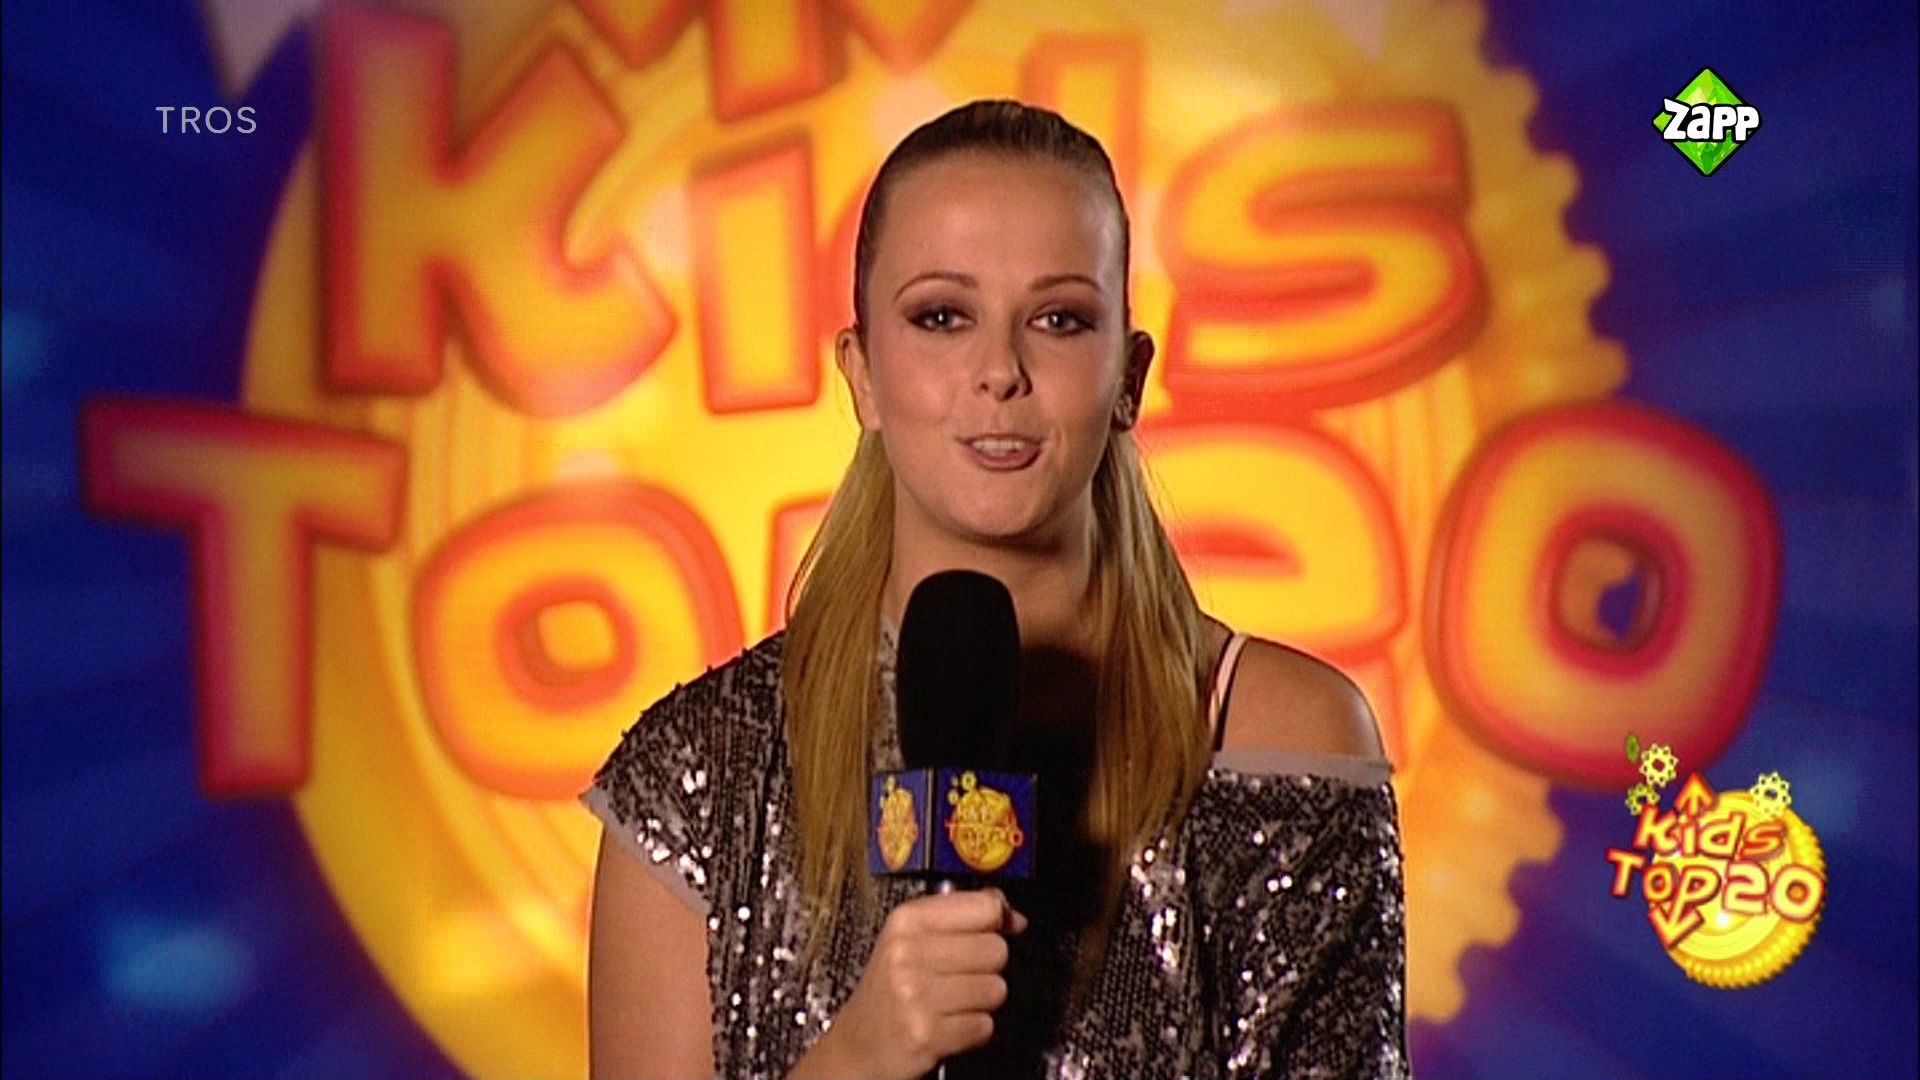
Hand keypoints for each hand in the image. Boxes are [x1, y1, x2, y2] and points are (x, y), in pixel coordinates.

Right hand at [807, 886, 1028, 1079]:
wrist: (858, 1045)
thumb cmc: (889, 989)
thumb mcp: (911, 938)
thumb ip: (961, 917)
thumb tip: (1014, 917)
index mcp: (907, 920)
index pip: (984, 907)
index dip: (998, 921)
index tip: (992, 931)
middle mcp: (908, 953)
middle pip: (996, 950)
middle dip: (988, 968)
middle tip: (959, 977)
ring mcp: (916, 995)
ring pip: (996, 989)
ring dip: (982, 1002)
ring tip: (952, 1003)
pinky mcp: (927, 1034)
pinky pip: (985, 1025)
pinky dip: (974, 1030)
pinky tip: (948, 1025)